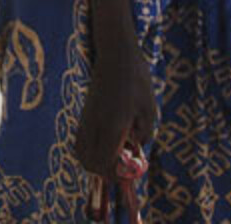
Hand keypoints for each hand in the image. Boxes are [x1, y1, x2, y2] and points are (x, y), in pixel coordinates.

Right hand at [74, 44, 155, 180]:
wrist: (115, 55)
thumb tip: (136, 149)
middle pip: (88, 162)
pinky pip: (80, 140)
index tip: (128, 175)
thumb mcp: (149, 109)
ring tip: (113, 155)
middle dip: (103, 172)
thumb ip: (145, 134)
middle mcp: (95, 125)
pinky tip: (106, 142)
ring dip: (94, 161)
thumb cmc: (137, 80)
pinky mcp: (84, 113)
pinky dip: (89, 149)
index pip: (105, 163)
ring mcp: (86, 118)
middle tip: (120, 167)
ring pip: (81, 151)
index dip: (115, 175)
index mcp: (113, 125)